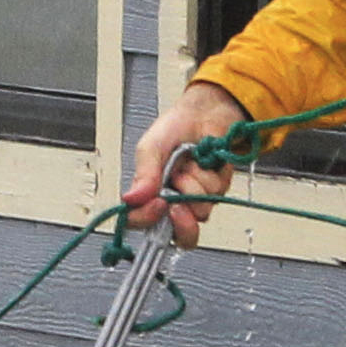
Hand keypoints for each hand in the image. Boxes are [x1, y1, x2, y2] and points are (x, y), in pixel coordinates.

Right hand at [123, 81, 248, 245]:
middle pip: (174, 233)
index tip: (158, 204)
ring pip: (199, 213)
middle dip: (182, 215)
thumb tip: (130, 200)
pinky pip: (216, 197)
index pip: (139, 221)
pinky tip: (206, 164)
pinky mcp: (215, 193)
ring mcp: (193, 199)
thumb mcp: (151, 146)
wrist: (208, 113)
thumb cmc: (176, 126)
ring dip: (198, 186)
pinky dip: (213, 178)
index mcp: (147, 192)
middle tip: (179, 191)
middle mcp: (170, 201)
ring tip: (192, 164)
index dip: (147, 219)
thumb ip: (143, 174)